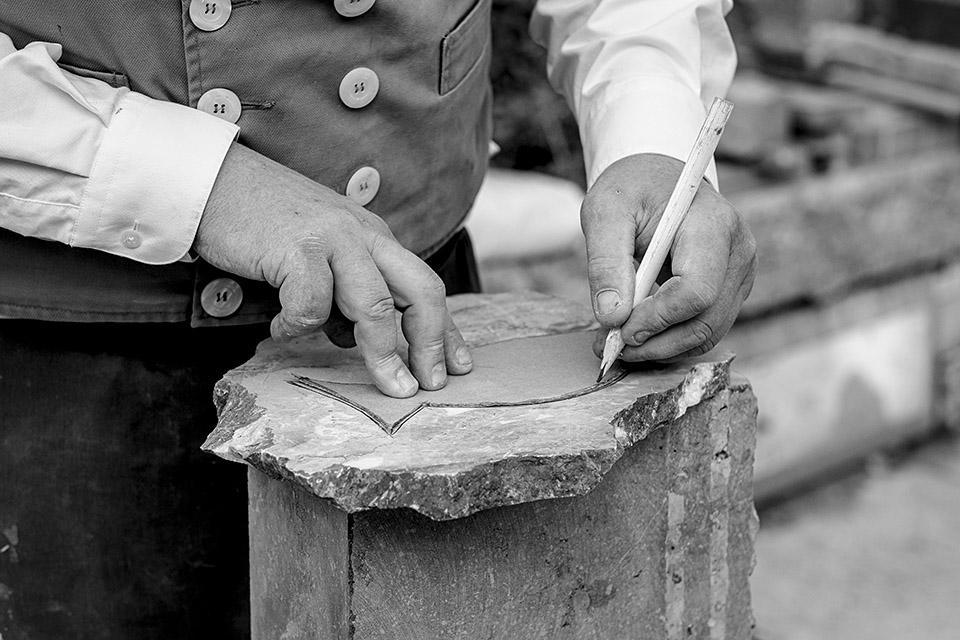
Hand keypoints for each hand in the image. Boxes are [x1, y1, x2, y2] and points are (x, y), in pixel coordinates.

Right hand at [194, 143, 472, 396]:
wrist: (215, 178)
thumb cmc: (265, 222)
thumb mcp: (321, 253)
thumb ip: (343, 291)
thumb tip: (348, 339)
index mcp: (376, 237)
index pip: (425, 286)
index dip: (446, 331)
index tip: (459, 367)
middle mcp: (365, 234)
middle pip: (422, 290)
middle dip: (431, 343)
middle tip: (427, 384)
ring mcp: (334, 239)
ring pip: (376, 304)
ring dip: (382, 351)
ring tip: (385, 383)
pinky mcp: (296, 248)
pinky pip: (312, 303)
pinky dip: (299, 326)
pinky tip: (281, 327)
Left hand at [583, 153, 756, 361]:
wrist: (658, 180)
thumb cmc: (632, 190)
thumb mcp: (605, 212)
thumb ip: (605, 262)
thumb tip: (612, 317)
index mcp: (713, 225)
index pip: (696, 290)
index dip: (657, 318)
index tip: (619, 328)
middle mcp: (738, 253)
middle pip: (705, 321)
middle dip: (655, 342)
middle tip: (611, 347)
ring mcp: (740, 275)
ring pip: (707, 333)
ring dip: (661, 349)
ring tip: (618, 345)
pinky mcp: (730, 292)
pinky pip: (704, 329)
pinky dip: (670, 342)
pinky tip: (638, 337)